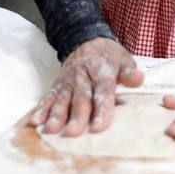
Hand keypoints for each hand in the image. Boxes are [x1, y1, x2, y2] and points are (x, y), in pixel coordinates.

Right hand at [28, 37, 142, 135]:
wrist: (86, 40)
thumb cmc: (109, 57)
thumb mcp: (124, 59)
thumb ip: (130, 72)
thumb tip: (139, 78)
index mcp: (102, 71)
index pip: (103, 90)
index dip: (101, 108)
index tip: (98, 127)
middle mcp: (83, 76)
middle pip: (80, 98)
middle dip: (76, 116)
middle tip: (73, 133)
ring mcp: (68, 81)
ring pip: (62, 99)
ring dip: (56, 114)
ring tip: (51, 130)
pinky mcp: (57, 85)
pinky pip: (48, 96)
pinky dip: (41, 109)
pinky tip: (35, 122)